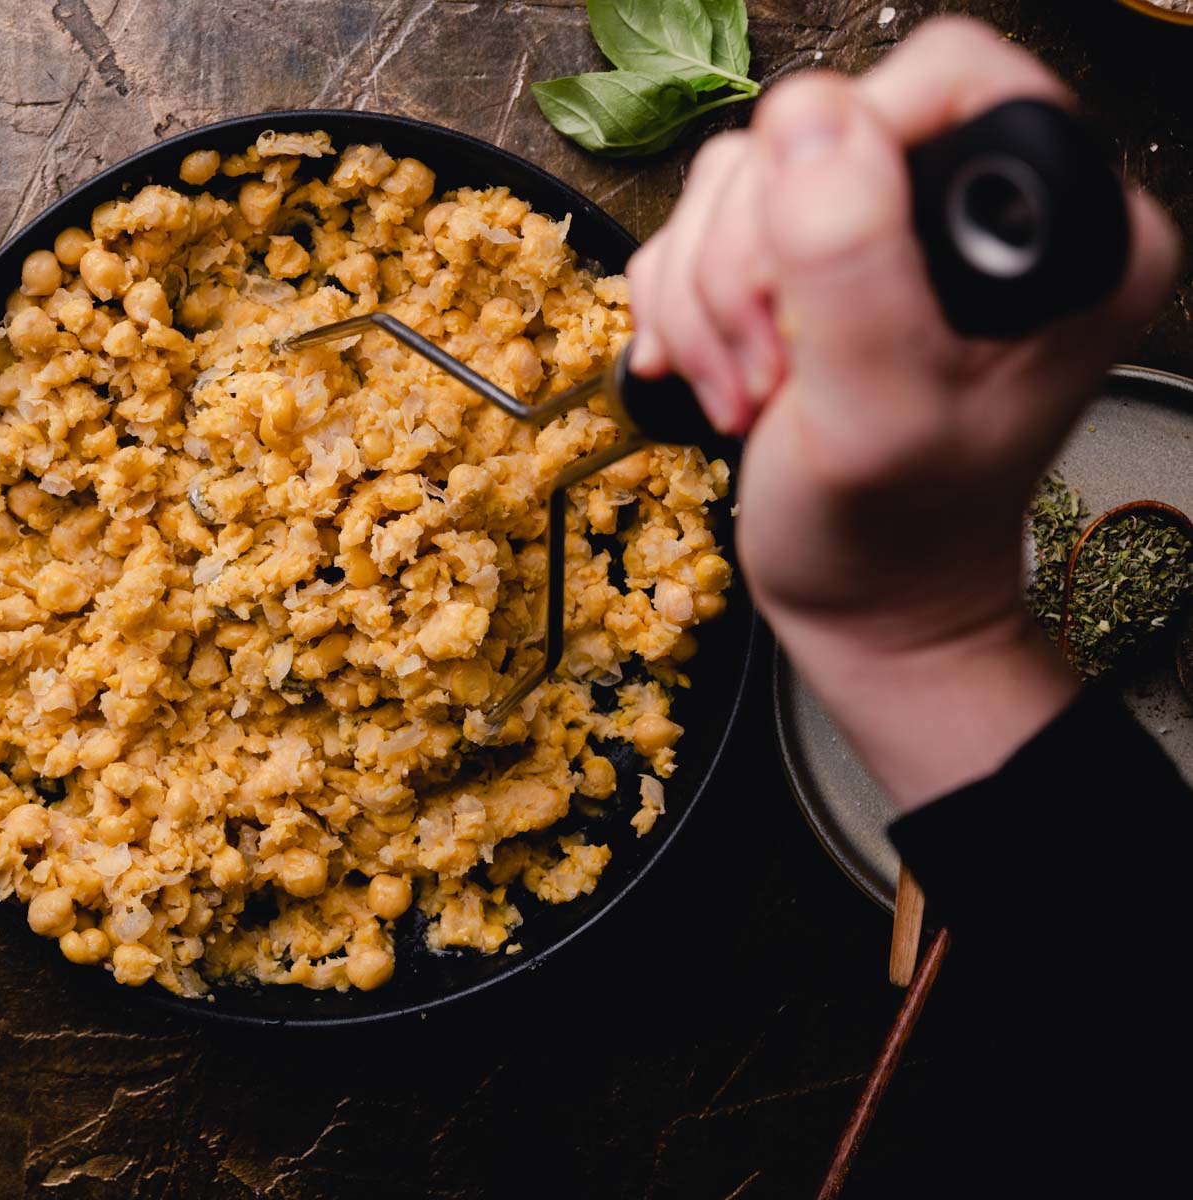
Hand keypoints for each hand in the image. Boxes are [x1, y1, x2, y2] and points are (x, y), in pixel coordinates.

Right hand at [625, 18, 1178, 807]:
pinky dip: (682, 302)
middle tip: (769, 369)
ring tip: (745, 389)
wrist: (861, 602)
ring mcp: (886, 230)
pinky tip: (712, 372)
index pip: (938, 79)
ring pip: (744, 175)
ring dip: (708, 291)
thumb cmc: (889, 535)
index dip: (842, 162)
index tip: (800, 290)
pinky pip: (704, 222)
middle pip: (815, 127)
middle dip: (750, 261)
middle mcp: (975, 209)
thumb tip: (805, 116)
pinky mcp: (813, 258)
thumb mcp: (874, 412)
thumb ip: (850, 261)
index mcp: (1056, 227)